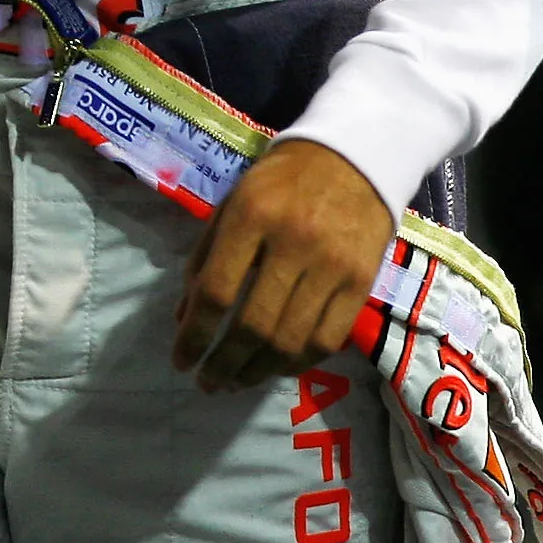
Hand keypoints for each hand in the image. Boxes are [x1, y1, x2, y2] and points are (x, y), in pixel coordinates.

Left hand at [173, 138, 392, 391]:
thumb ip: (204, 257)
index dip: (194, 335)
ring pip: (291, 341)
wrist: (354, 159)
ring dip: (257, 372)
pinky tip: (275, 368)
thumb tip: (184, 318)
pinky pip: (327, 340)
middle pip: (254, 325)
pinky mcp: (361, 283)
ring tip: (235, 382)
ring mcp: (332, 266)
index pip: (217, 291)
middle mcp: (292, 244)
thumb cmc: (280, 182)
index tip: (180, 360)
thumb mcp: (232, 203)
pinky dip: (297, 363)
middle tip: (206, 383)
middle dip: (224, 363)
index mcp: (251, 217)